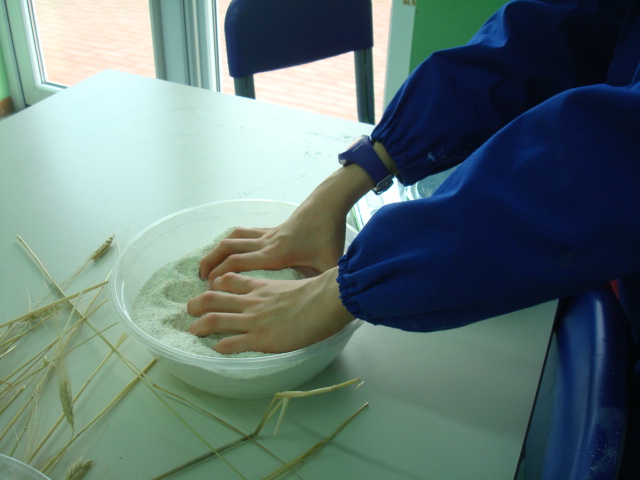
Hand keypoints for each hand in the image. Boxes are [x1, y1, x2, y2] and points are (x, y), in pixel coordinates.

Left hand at [187, 267, 353, 352]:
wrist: (325, 300)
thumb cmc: (319, 291)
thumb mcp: (296, 282)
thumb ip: (287, 289)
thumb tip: (294, 294)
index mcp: (261, 286)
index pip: (229, 280)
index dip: (216, 284)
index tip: (210, 289)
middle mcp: (251, 302)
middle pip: (214, 298)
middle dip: (197, 304)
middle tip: (189, 309)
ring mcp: (254, 320)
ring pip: (215, 320)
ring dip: (199, 326)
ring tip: (192, 330)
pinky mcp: (261, 339)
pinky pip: (231, 344)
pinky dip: (219, 347)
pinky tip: (215, 350)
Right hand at [199, 202, 346, 284]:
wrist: (327, 205)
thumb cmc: (329, 235)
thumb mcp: (328, 264)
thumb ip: (321, 285)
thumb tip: (318, 304)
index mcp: (276, 254)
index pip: (238, 263)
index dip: (220, 274)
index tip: (210, 289)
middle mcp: (266, 243)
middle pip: (228, 248)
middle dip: (210, 263)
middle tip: (201, 280)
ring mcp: (267, 234)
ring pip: (233, 238)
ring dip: (216, 250)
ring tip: (207, 266)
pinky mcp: (270, 229)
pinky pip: (243, 233)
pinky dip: (230, 241)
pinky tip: (227, 251)